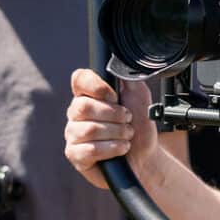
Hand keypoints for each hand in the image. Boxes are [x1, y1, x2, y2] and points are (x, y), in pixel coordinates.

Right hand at [64, 68, 155, 188]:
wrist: (145, 156)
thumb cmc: (139, 125)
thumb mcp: (139, 96)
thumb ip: (128, 78)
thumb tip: (118, 63)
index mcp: (88, 95)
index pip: (79, 79)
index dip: (97, 86)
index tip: (115, 96)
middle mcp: (76, 113)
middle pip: (84, 106)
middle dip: (114, 115)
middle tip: (127, 120)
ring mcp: (73, 134)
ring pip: (89, 129)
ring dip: (116, 133)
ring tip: (126, 136)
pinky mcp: (75, 155)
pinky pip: (88, 150)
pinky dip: (111, 149)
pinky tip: (120, 148)